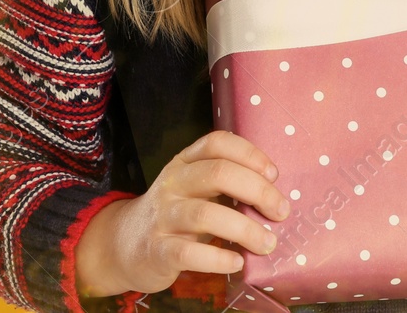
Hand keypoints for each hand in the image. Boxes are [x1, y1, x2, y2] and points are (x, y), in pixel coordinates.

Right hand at [77, 130, 291, 296]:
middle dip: (258, 191)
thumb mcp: (193, 189)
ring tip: (267, 243)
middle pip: (217, 173)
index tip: (274, 174)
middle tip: (281, 212)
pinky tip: (237, 262)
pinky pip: (189, 253)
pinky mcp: (157, 250)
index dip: (250, 153)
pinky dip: (218, 258)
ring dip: (245, 229)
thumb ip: (224, 183)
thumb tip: (275, 193)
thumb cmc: (174, 215)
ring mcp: (162, 216)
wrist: (124, 246)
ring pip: (205, 214)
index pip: (217, 143)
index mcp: (185, 162)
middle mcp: (172, 183)